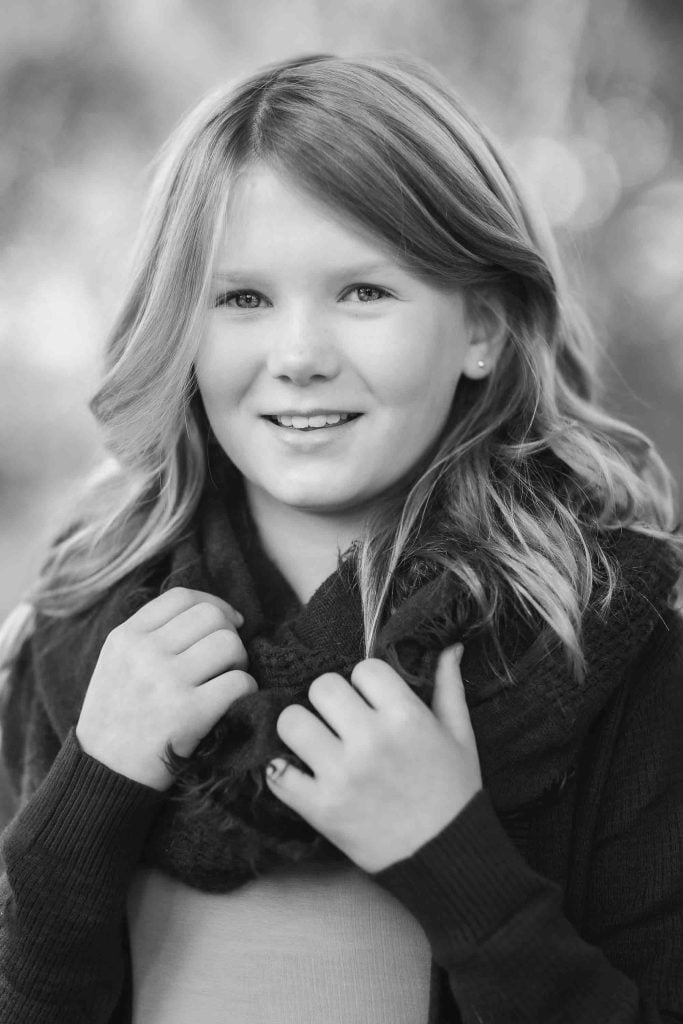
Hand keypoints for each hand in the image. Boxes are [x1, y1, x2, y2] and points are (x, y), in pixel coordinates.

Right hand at [76, 587, 255, 789]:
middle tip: (227, 659)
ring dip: (239, 661)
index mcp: (125, 636)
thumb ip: (151, 635)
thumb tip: (213, 612)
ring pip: (229, 644)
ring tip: (227, 679)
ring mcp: (166, 681)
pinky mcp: (188, 714)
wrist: (103, 774)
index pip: (181, 597)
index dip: (214, 604)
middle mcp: (144, 652)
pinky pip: (239, 682)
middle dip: (230, 634)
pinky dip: (246, 690)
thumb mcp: (118, 663)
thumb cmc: (118, 717)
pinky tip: (232, 702)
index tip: (228, 622)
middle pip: (211, 616)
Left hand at [265, 645, 481, 872]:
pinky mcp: (320, 808)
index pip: (365, 668)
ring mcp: (341, 774)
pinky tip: (299, 772)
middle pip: (323, 687)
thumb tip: (448, 646)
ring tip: (317, 742)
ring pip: (291, 721)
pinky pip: (278, 772)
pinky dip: (282, 770)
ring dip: (302, 729)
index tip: (371, 701)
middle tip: (341, 720)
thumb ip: (449, 687)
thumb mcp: (460, 736)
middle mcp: (370, 740)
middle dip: (330, 699)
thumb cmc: (455, 792)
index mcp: (406, 717)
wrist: (448, 858)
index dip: (366, 682)